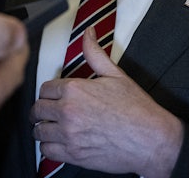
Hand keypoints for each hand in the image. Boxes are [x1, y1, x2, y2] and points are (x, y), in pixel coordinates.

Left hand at [31, 27, 182, 177]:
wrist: (151, 139)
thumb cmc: (137, 109)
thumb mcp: (116, 75)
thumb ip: (95, 53)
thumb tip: (88, 33)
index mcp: (75, 90)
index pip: (44, 89)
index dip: (49, 93)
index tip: (53, 97)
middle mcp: (68, 112)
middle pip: (37, 110)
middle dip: (42, 110)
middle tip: (49, 113)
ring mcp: (69, 135)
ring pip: (39, 131)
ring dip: (44, 128)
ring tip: (53, 127)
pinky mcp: (74, 155)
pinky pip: (47, 151)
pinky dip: (50, 147)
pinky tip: (59, 142)